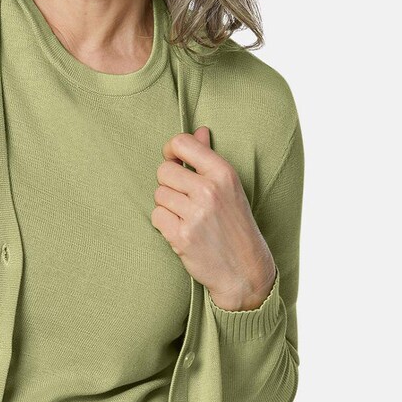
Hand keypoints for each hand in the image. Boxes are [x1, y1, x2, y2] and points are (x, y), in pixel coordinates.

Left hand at [151, 126, 275, 310]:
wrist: (245, 270)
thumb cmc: (236, 225)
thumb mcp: (230, 187)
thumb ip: (209, 158)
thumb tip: (199, 131)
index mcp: (224, 174)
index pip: (183, 144)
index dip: (171, 150)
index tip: (174, 160)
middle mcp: (210, 191)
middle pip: (164, 171)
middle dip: (169, 184)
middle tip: (185, 199)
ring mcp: (195, 214)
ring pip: (159, 195)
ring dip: (167, 206)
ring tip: (187, 217)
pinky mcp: (181, 236)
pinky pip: (156, 217)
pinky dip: (164, 224)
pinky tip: (181, 231)